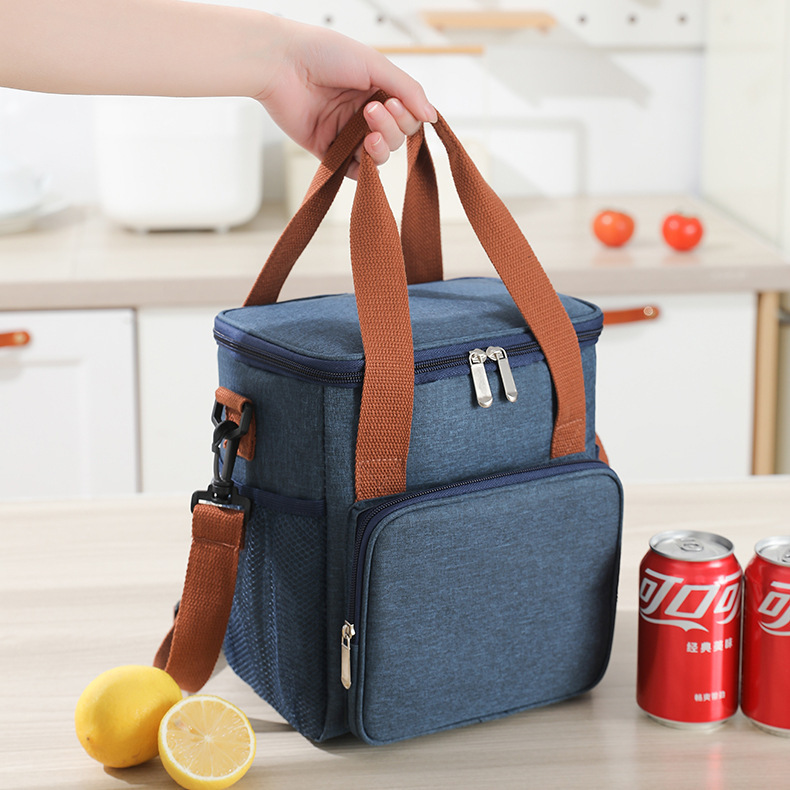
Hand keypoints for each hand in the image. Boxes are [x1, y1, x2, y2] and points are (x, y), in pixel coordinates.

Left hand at [256, 19, 436, 176]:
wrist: (281, 64)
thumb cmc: (323, 53)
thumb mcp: (375, 65)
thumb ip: (407, 91)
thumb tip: (432, 117)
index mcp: (377, 91)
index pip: (408, 116)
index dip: (406, 116)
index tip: (391, 102)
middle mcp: (364, 113)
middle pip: (398, 138)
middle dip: (391, 128)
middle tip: (371, 110)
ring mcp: (348, 134)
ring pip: (380, 156)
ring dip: (380, 147)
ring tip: (367, 130)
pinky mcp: (330, 151)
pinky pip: (356, 172)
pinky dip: (365, 169)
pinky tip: (362, 152)